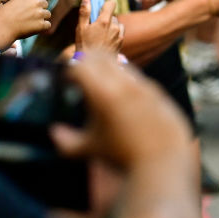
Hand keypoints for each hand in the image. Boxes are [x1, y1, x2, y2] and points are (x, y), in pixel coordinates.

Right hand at [0, 0, 50, 48]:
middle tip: (30, 16)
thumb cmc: (2, 15)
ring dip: (41, 18)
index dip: (35, 0)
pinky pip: (48, 25)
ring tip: (30, 22)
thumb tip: (30, 0)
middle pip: (45, 4)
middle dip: (39, 9)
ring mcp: (40, 13)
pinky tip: (33, 28)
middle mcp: (36, 2)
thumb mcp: (11, 1)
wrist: (0, 28)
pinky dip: (42, 27)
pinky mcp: (41, 24)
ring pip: (47, 14)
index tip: (30, 6)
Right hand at [51, 51, 191, 169]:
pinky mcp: (158, 92)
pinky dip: (126, 82)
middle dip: (87, 61)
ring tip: (100, 86)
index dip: (70, 69)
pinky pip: (138, 79)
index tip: (66, 81)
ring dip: (108, 69)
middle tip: (79, 75)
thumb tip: (54, 133)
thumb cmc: (123, 157)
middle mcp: (125, 84)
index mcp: (103, 94)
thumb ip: (67, 141)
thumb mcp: (91, 149)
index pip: (81, 64)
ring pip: (121, 65)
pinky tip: (122, 98)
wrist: (163, 161)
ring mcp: (144, 86)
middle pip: (101, 56)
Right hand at [75, 0, 123, 53]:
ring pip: (117, 23)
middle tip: (95, 25)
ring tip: (100, 33)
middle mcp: (114, 27)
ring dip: (110, 25)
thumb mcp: (81, 28)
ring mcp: (119, 34)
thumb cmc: (84, 45)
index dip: (105, 4)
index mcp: (104, 21)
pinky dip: (114, 33)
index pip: (111, 4)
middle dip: (105, 17)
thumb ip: (84, 12)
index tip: (99, 7)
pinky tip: (105, 39)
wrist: (92, 63)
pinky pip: (120, 32)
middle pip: (112, 15)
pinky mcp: (121, 41)